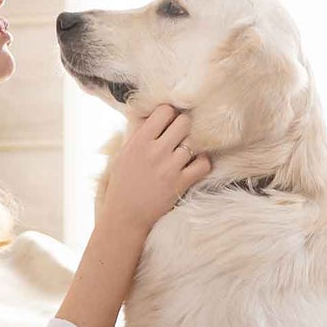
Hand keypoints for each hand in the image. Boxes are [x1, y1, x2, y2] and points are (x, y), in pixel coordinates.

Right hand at [99, 104, 212, 232]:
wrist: (126, 215)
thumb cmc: (122, 183)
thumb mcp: (123, 153)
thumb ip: (137, 132)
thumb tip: (147, 112)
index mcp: (140, 141)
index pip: (164, 111)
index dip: (169, 114)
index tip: (168, 121)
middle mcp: (156, 151)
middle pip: (184, 122)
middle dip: (183, 126)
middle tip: (180, 134)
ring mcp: (170, 167)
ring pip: (194, 141)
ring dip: (192, 144)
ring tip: (185, 150)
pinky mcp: (181, 183)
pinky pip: (204, 164)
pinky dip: (202, 162)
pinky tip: (195, 163)